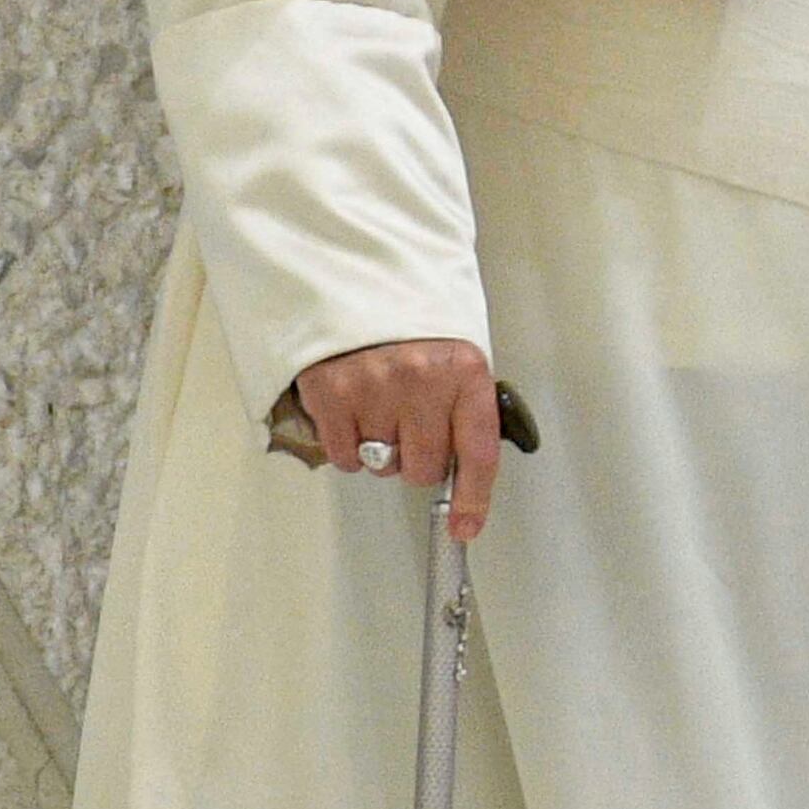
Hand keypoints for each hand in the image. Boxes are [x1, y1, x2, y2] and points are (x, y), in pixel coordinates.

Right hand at [290, 339, 505, 543]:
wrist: (360, 281)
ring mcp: (375, 386)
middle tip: (409, 428)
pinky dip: (349, 447)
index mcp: (465, 371)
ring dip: (382, 449)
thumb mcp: (454, 360)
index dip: (472, 498)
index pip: (477, 452)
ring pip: (383, 465)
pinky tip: (353, 413)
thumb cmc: (414, 332)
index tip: (465, 526)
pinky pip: (345, 458)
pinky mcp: (331, 392)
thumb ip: (462, 412)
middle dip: (418, 460)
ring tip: (380, 407)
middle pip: (424, 468)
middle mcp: (423, 380)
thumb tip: (462, 479)